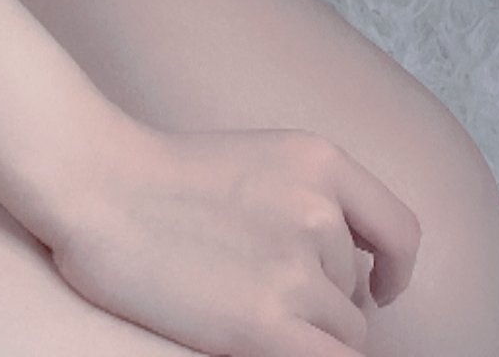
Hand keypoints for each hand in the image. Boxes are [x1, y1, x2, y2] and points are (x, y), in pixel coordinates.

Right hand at [47, 118, 418, 356]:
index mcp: (319, 161)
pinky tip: (276, 346)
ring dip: (311, 334)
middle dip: (325, 301)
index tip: (379, 286)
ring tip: (251, 313)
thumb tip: (356, 273)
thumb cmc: (162, 179)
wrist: (99, 187)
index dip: (396, 269)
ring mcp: (295, 269)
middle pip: (356, 289)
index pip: (399, 231)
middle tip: (264, 294)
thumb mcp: (257, 160)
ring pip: (346, 332)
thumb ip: (308, 201)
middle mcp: (320, 211)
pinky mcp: (267, 323)